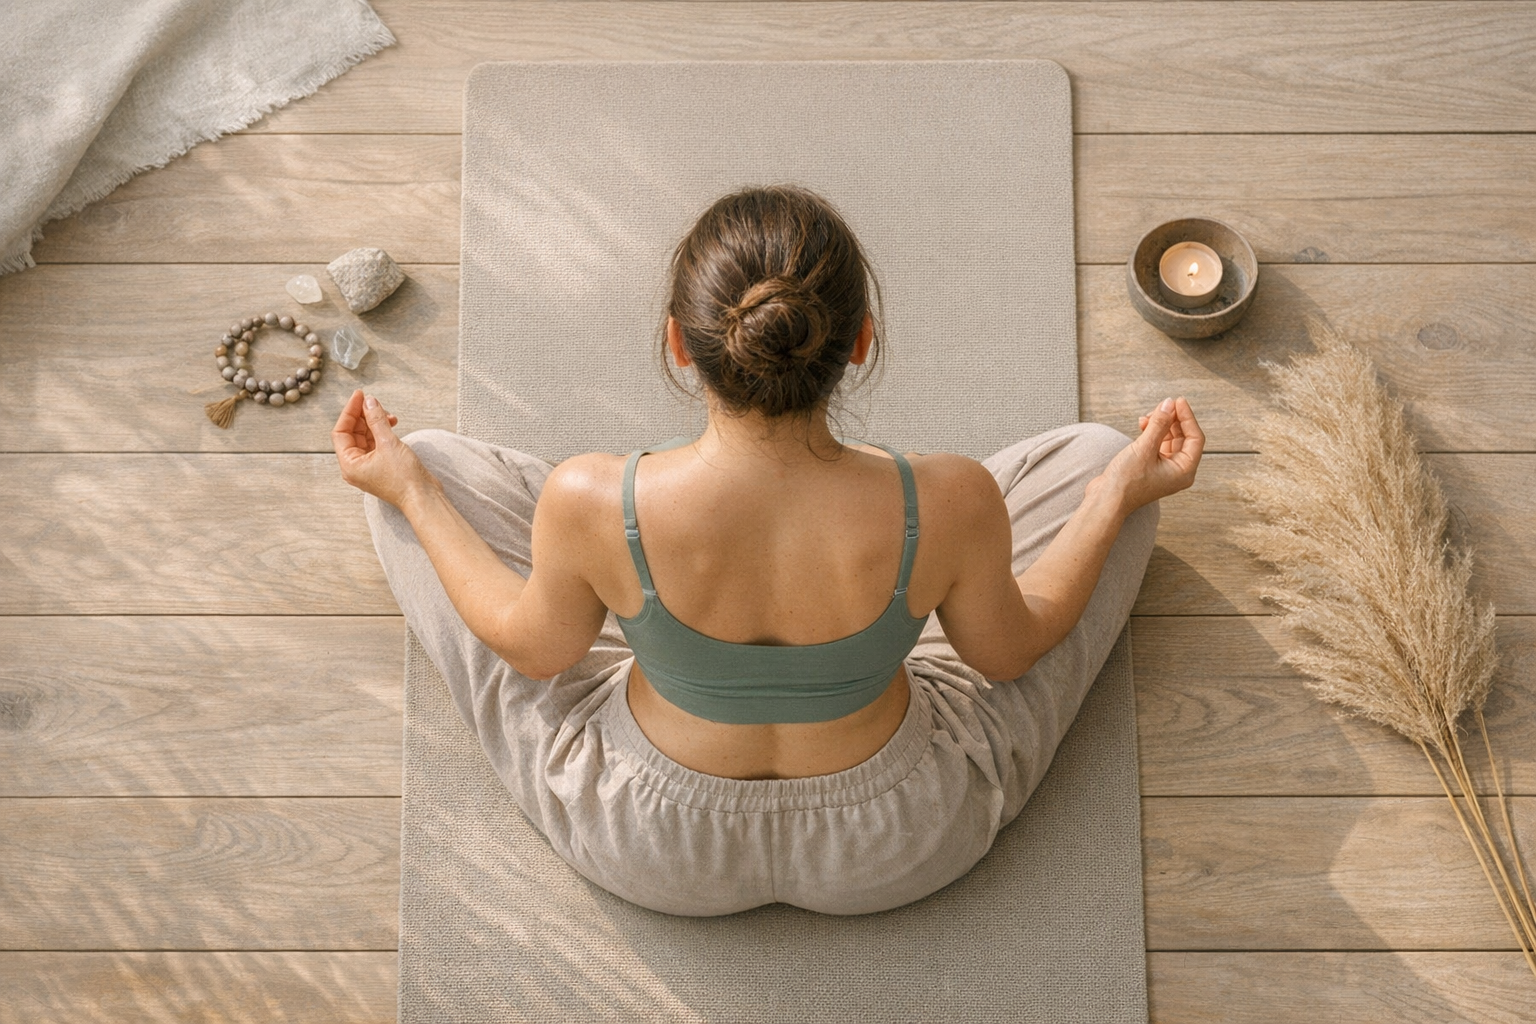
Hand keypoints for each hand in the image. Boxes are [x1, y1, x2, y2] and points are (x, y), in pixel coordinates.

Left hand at [332, 389, 430, 507]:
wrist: (423, 498)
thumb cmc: (404, 479)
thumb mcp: (388, 444)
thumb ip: (376, 420)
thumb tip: (369, 402)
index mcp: (349, 465)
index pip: (341, 431)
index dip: (350, 411)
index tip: (360, 396)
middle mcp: (356, 466)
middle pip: (352, 433)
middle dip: (364, 416)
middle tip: (375, 402)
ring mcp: (369, 467)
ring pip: (366, 437)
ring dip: (375, 423)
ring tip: (389, 415)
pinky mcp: (382, 466)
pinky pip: (376, 444)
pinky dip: (382, 432)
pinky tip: (392, 424)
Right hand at [1095, 396, 1204, 514]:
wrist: (1106, 500)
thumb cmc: (1126, 482)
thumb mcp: (1144, 448)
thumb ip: (1159, 424)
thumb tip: (1168, 404)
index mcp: (1184, 471)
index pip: (1195, 438)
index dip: (1187, 417)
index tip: (1177, 401)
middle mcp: (1178, 471)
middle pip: (1183, 437)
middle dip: (1172, 420)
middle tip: (1161, 406)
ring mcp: (1165, 470)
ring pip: (1170, 439)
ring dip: (1160, 425)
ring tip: (1147, 417)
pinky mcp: (1151, 467)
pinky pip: (1158, 445)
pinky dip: (1152, 433)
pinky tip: (1142, 425)